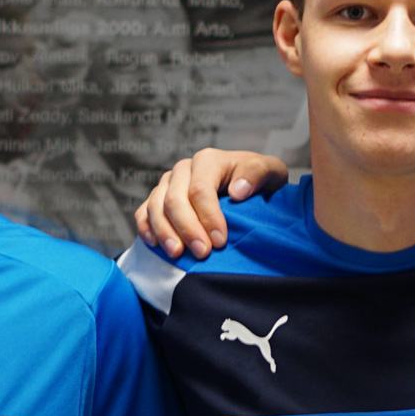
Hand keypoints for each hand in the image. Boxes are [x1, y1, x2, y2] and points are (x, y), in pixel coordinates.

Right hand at [135, 149, 289, 258]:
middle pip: (175, 199)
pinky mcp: (157, 199)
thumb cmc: (258, 181)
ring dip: (165, 233)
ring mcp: (167, 184)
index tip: (220, 242)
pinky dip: (146, 229)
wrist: (247, 184)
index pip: (200, 189)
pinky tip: (155, 246)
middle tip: (202, 254)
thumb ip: (258, 173)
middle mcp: (184, 169)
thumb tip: (237, 190)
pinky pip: (143, 212)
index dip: (208, 217)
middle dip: (187, 229)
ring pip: (156, 207)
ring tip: (177, 255)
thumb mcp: (271, 172)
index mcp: (208, 160)